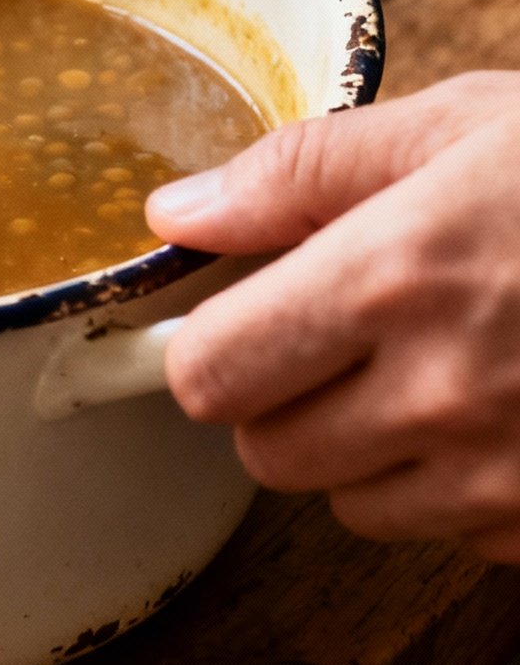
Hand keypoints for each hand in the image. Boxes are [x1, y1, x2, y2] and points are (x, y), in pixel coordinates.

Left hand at [145, 76, 519, 562]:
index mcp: (393, 277)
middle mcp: (439, 392)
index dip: (213, 349)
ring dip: (374, 451)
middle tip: (350, 337)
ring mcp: (503, 476)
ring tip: (452, 366)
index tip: (236, 325)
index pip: (212, 375)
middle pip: (268, 455)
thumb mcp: (462, 126)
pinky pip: (453, 538)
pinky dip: (463, 490)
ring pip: (354, 507)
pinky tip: (516, 412)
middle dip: (289, 399)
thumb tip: (178, 213)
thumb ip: (302, 174)